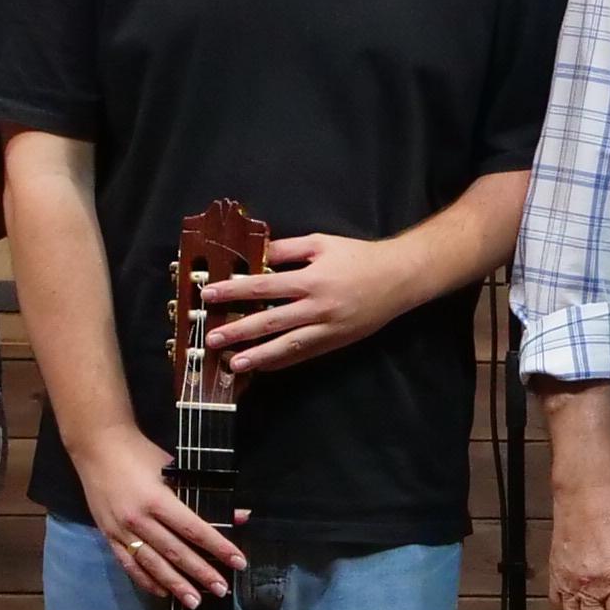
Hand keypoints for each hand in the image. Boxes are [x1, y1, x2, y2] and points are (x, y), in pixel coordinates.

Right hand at [72, 432, 246, 607]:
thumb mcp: (176, 468)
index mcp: (157, 500)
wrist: (96, 448)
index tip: (238, 562)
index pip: (194, 530)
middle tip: (222, 589)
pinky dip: (146, 580)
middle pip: (175, 552)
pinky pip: (128, 564)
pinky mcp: (108, 536)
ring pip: (152, 564)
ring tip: (195, 602)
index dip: (218, 547)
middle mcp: (139, 520)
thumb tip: (239, 516)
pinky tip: (162, 592)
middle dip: (201, 573)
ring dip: (175, 585)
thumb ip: (206, 493)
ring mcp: (121, 531)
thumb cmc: (141, 454)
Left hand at [201, 233, 424, 377]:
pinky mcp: (335, 342)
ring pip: (287, 346)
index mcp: (311, 280)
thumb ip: (287, 249)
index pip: (263, 286)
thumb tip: (255, 253)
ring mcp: (327, 329)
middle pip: (271, 321)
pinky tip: (263, 366)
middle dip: (238, 330)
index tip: (209, 296)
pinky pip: (304, 354)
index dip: (234, 291)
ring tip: (234, 364)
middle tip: (212, 338)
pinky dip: (282, 361)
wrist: (399, 279)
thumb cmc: (359, 257)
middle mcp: (317, 307)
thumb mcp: (321, 243)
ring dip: (258, 355)